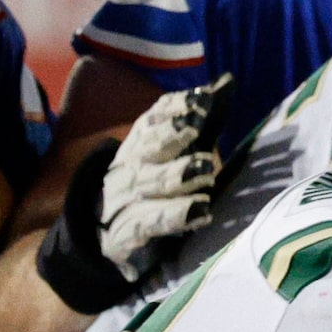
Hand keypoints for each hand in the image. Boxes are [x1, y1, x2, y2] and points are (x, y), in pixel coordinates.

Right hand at [35, 76, 232, 314]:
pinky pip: (148, 225)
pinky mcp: (124, 238)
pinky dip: (173, 217)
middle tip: (196, 126)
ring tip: (206, 171)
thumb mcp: (180, 157)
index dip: (173, 109)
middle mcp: (126, 171)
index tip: (200, 99)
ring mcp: (121, 204)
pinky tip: (199, 213)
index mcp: (136, 149)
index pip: (151, 120)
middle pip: (146, 148)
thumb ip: (203, 124)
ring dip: (175, 176)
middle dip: (170, 134)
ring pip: (147, 185)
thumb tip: (226, 83)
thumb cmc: (155, 196)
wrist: (105, 248)